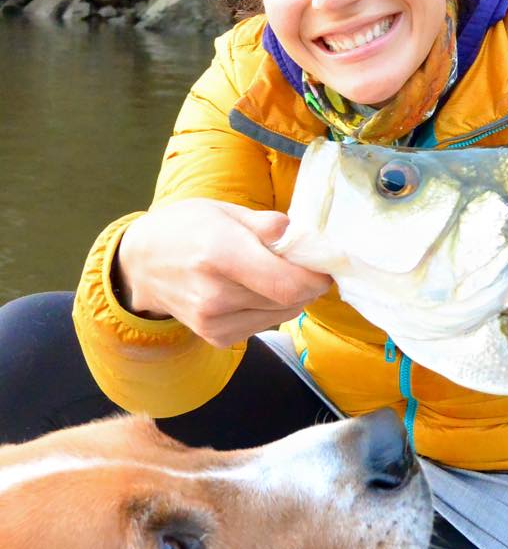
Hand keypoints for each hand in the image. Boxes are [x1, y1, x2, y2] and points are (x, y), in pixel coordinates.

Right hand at [115, 198, 331, 347]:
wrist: (141, 265)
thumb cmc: (188, 227)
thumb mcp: (224, 210)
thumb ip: (263, 224)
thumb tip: (293, 231)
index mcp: (220, 254)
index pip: (286, 283)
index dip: (316, 278)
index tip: (325, 265)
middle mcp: (215, 295)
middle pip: (288, 300)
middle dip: (308, 282)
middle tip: (308, 263)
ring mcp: (213, 322)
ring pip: (281, 315)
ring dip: (292, 296)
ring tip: (279, 272)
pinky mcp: (216, 338)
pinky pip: (264, 325)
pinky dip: (273, 308)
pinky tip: (258, 289)